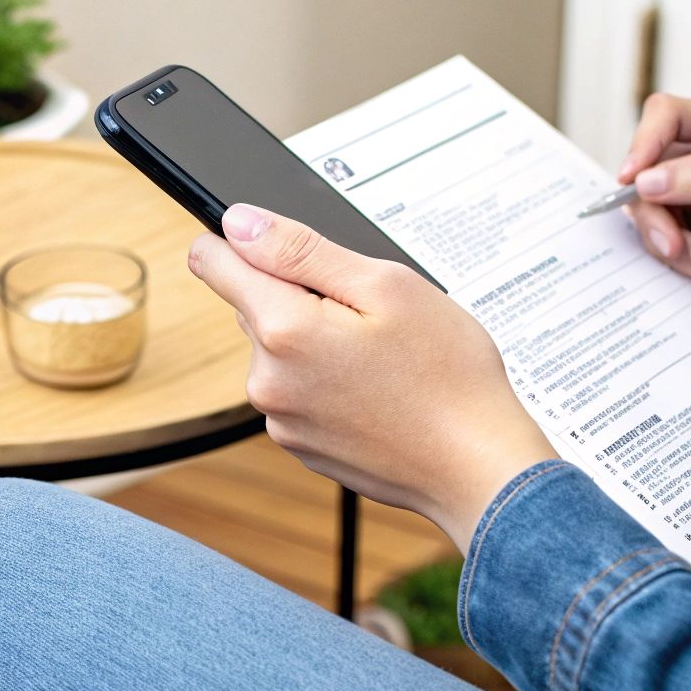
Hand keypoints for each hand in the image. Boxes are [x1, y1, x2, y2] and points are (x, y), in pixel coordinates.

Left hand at [189, 204, 555, 550]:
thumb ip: (301, 250)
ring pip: (278, 350)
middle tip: (368, 316)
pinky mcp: (298, 445)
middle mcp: (267, 380)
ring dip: (315, 341)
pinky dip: (325, 382)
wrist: (477, 466)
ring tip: (380, 359)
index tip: (273, 244)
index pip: (214, 263)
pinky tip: (375, 390)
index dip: (241, 242)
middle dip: (301, 297)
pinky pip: (296, 391)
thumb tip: (240, 224)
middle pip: (254, 306)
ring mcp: (281, 420)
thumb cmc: (447, 375)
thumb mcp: (385, 285)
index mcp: (284, 330)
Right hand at [620, 94, 690, 350]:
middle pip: (648, 169)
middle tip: (674, 244)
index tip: (633, 180)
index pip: (669, 115)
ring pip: (649, 209)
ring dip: (673, 242)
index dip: (644, 142)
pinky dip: (682, 259)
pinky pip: (661, 239)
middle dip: (656, 212)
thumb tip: (648, 179)